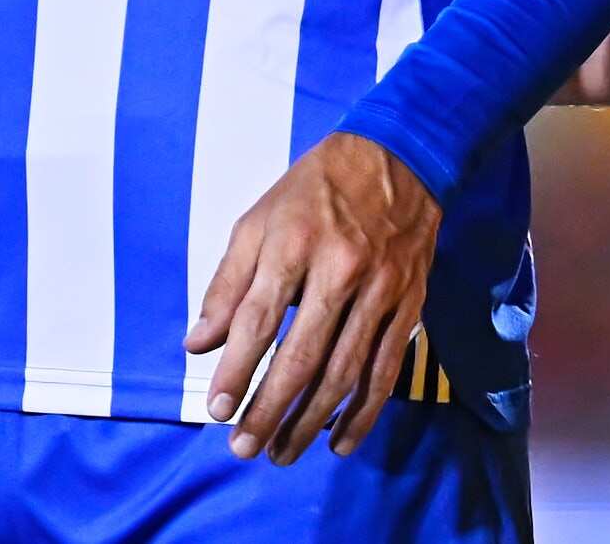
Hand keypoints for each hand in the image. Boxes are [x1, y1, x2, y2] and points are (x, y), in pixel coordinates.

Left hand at [186, 133, 440, 463]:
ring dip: (312, 420)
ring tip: (282, 452)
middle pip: (302, 356)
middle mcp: (340, 270)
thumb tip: (199, 344)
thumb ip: (227, 284)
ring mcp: (381, 290)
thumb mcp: (258, 221)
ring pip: (345, 370)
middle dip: (269, 410)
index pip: (259, 321)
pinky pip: (386, 368)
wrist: (401, 156)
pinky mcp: (410, 304)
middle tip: (243, 448)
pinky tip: (341, 441)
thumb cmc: (316, 189)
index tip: (217, 410)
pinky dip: (365, 411)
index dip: (236, 371)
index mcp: (295, 244)